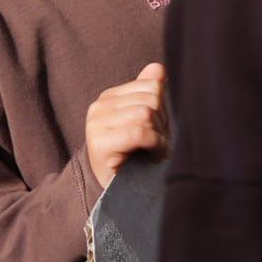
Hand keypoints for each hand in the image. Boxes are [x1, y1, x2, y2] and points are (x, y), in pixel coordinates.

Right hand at [85, 62, 168, 189]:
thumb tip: (158, 68)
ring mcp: (97, 123)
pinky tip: (154, 155)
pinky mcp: (100, 142)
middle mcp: (99, 106)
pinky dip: (154, 144)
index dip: (164, 106)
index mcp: (110, 97)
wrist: (113, 193)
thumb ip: (148, 94)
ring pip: (145, 113)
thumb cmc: (134, 156)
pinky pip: (139, 132)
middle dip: (163, 122)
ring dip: (159, 135)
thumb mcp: (144, 122)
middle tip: (159, 142)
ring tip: (156, 150)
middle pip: (150, 98)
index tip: (161, 128)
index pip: (151, 84)